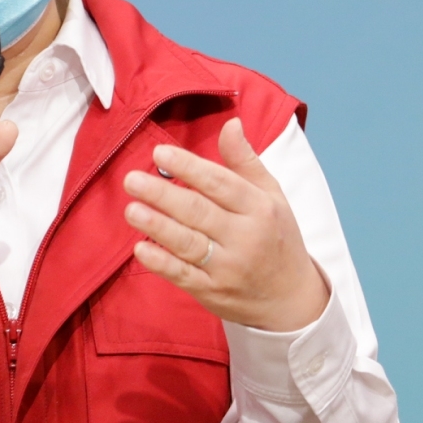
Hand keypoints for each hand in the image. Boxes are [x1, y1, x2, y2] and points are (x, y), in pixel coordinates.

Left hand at [123, 118, 330, 332]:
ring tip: (131, 209)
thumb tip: (230, 123)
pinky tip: (141, 248)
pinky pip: (184, 277)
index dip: (189, 167)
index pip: (220, 183)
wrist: (291, 298)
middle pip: (199, 212)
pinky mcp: (213, 292)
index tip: (160, 153)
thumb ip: (246, 161)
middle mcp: (245, 237)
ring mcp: (228, 268)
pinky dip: (162, 263)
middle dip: (163, 195)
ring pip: (188, 244)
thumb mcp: (272, 196)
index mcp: (260, 208)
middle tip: (132, 179)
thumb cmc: (277, 238)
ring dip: (157, 226)